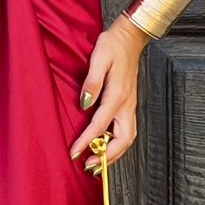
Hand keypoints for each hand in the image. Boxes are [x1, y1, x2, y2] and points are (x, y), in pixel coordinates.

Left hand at [69, 15, 147, 172]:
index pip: (100, 125)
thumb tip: (84, 104)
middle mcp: (126, 104)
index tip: (74, 154)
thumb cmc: (112, 46)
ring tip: (97, 162)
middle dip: (107, 156)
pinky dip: (116, 143)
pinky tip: (104, 146)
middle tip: (89, 166)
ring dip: (113, 153)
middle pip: (122, 140)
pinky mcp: (128, 105)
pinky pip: (125, 131)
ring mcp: (129, 106)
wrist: (130, 38)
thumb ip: (92, 82)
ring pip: (126, 138)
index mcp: (118, 95)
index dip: (86, 142)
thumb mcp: (99, 58)